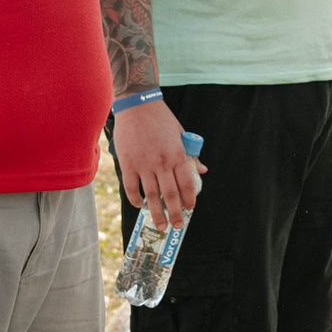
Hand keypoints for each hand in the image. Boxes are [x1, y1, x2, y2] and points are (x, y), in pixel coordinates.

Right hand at [112, 99, 203, 228]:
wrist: (138, 105)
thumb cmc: (162, 119)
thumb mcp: (182, 134)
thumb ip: (192, 155)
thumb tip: (203, 171)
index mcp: (178, 154)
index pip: (187, 184)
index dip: (190, 199)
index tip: (190, 209)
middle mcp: (162, 162)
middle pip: (170, 195)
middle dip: (175, 213)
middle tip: (178, 226)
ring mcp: (144, 164)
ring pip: (152, 195)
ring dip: (157, 213)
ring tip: (161, 225)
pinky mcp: (128, 163)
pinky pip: (131, 187)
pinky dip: (136, 199)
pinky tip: (140, 205)